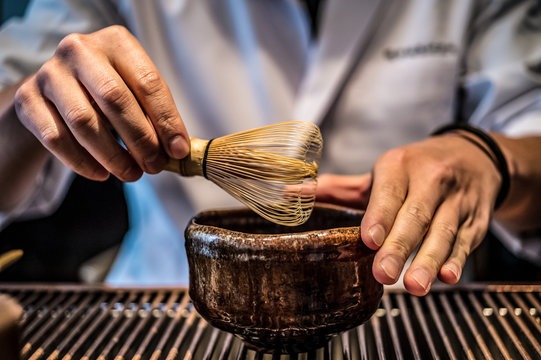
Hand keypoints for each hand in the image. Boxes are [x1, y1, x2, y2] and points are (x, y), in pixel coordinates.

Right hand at [14, 25, 189, 181]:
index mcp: (116, 41)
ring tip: (132, 174)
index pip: (147, 82)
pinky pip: (56, 138)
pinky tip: (102, 174)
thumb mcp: (135, 92)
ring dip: (113, 155)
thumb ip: (155, 115)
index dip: (166, 120)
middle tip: (155, 166)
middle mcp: (80, 50)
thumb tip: (176, 150)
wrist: (57, 89)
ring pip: (84, 122)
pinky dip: (82, 162)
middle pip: (115, 99)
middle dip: (140, 139)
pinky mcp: (27, 99)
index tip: (177, 150)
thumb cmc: (108, 91)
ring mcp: (49, 73)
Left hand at [316, 133, 500, 295]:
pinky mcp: (475, 219)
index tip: (369, 240)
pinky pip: (466, 240)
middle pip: (416, 216)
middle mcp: (431, 180)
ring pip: (443, 231)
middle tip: (384, 274)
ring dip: (429, 260)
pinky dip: (457, 259)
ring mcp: (456, 200)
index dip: (380, 216)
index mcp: (400, 166)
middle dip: (400, 246)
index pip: (389, 192)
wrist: (474, 156)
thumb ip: (339, 188)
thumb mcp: (381, 172)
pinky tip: (448, 276)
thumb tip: (291, 193)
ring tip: (415, 286)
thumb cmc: (416, 168)